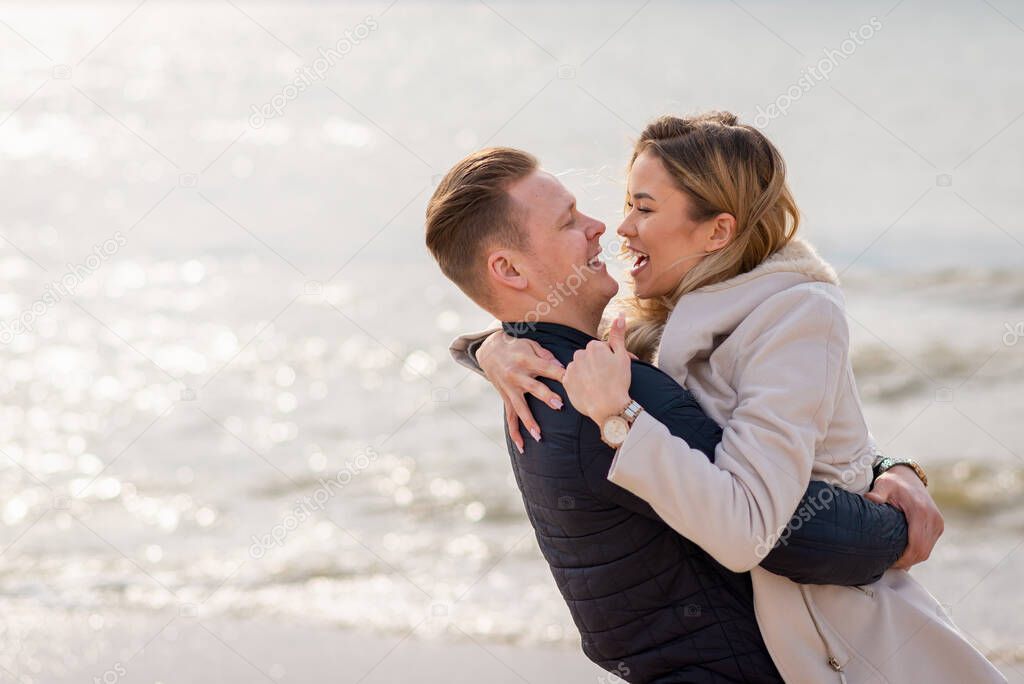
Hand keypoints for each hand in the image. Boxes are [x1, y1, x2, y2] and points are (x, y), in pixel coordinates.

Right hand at [476, 331, 564, 452]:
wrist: (490, 350)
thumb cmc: (515, 346)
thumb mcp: (530, 344)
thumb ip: (545, 355)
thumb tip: (561, 366)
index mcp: (525, 361)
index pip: (546, 367)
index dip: (559, 373)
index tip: (572, 379)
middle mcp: (516, 376)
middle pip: (533, 388)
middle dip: (546, 397)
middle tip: (559, 405)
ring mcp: (510, 389)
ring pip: (520, 408)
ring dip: (529, 422)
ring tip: (539, 435)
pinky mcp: (506, 398)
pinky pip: (510, 418)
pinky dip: (514, 433)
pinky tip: (521, 446)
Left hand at [562, 314, 631, 425]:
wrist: (608, 407)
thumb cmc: (618, 382)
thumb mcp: (622, 357)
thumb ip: (618, 335)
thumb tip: (621, 314)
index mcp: (594, 346)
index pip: (599, 349)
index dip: (608, 359)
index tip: (613, 370)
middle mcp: (579, 354)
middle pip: (588, 357)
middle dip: (595, 364)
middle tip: (606, 378)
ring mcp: (571, 368)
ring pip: (579, 367)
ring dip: (586, 373)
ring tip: (597, 385)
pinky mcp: (565, 382)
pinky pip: (572, 379)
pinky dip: (578, 383)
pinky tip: (588, 390)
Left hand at [865, 465, 943, 569]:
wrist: (908, 476)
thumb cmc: (893, 482)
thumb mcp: (884, 484)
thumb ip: (877, 494)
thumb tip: (869, 500)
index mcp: (921, 512)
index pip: (916, 544)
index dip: (904, 558)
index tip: (889, 563)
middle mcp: (933, 519)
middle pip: (922, 551)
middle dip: (906, 562)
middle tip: (888, 565)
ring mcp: (937, 523)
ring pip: (926, 551)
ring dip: (912, 559)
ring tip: (893, 561)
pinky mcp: (938, 526)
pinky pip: (928, 545)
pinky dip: (917, 552)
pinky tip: (902, 553)